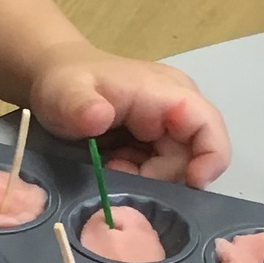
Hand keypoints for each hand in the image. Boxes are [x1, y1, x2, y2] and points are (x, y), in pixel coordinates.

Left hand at [29, 43, 229, 187]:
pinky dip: (136, 177)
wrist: (53, 78)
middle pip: (190, 159)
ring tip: (109, 169)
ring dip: (144, 179)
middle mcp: (175, 111)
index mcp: (165, 93)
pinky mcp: (152, 143)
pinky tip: (110, 169)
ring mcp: (165, 128)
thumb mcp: (65, 92)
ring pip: (173, 169)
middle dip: (157, 178)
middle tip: (116, 175)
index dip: (210, 159)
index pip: (208, 127)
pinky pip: (156, 170)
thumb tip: (99, 117)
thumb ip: (79, 104)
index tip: (191, 184)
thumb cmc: (64, 81)